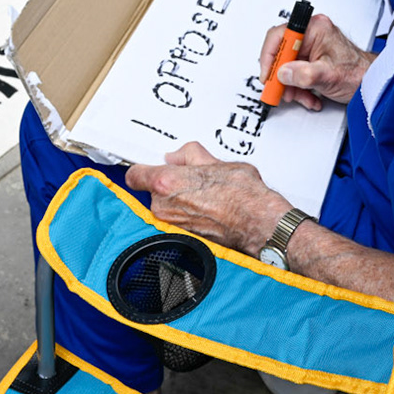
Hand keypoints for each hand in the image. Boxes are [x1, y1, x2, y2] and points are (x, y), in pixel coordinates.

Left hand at [123, 141, 289, 253]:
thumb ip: (189, 156)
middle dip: (170, 184)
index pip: (135, 175)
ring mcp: (172, 225)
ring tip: (205, 196)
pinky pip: (177, 222)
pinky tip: (208, 210)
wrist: (259, 224)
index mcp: (166, 183)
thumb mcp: (216, 161)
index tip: (149, 166)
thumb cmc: (242, 196)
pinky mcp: (183, 238)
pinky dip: (188, 216)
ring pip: (166, 207)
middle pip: (153, 191)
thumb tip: (177, 156)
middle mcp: (164, 207)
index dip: (143, 169)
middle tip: (192, 179)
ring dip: (180, 201)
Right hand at [258, 12, 371, 110]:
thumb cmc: (358, 74)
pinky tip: (310, 97)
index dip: (270, 57)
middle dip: (282, 77)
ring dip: (291, 86)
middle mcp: (312, 35)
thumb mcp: (327, 76)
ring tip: (301, 97)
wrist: (371, 84)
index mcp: (315, 29)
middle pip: (281, 53)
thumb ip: (303, 75)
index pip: (280, 36)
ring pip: (287, 67)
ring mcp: (312, 48)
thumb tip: (282, 73)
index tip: (268, 75)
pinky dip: (299, 88)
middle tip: (280, 90)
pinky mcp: (312, 61)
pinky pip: (295, 74)